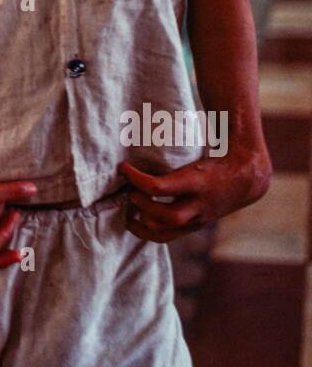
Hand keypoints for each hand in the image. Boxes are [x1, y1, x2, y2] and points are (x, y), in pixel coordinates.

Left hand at [119, 148, 271, 243]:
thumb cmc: (214, 160)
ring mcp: (197, 220)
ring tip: (128, 211)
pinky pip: (168, 236)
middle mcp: (197, 205)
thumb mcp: (196, 153)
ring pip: (163, 233)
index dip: (135, 178)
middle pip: (162, 217)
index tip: (122, 167)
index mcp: (196, 181)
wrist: (245, 180)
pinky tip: (137, 220)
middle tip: (128, 192)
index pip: (158, 186)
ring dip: (140, 224)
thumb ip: (172, 150)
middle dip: (140, 206)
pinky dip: (149, 230)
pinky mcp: (194, 227)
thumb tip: (139, 130)